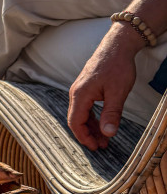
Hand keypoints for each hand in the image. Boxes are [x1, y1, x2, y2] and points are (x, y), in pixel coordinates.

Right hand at [67, 31, 137, 150]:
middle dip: (88, 135)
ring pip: (81, 114)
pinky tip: (102, 123)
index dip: (84, 138)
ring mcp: (80, 90)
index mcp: (80, 95)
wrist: (117, 46)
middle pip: (76, 120)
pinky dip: (92, 118)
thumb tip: (108, 134)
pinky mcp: (86, 88)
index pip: (75, 123)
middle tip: (103, 145)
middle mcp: (76, 93)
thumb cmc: (117, 66)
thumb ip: (111, 114)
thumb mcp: (118, 93)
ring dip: (91, 127)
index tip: (96, 147)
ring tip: (104, 137)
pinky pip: (85, 107)